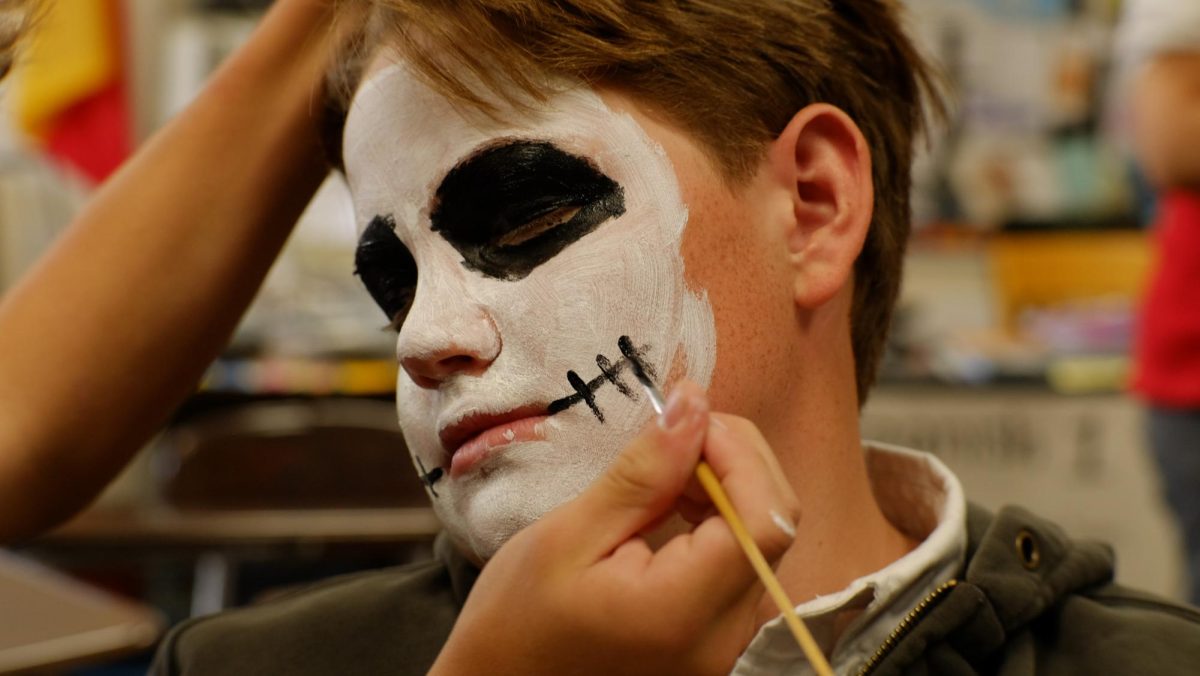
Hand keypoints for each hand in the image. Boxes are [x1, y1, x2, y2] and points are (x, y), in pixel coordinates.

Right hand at [430, 381, 800, 675]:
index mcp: (682, 613)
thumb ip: (642, 474)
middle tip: (676, 434)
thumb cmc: (517, 620)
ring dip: (728, 488)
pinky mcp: (716, 641)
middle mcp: (722, 639)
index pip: (763, 520)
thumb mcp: (567, 535)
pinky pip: (740, 566)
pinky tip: (675, 504)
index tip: (690, 419)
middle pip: (773, 529)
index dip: (741, 455)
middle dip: (737, 463)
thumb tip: (693, 404)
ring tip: (666, 468)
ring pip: (762, 543)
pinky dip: (719, 521)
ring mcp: (724, 645)